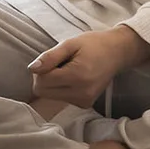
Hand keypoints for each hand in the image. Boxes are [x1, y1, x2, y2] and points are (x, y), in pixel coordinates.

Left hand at [27, 25, 149, 108]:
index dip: (41, 69)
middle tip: (59, 63)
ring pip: (50, 96)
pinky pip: (61, 98)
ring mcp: (84, 101)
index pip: (41, 82)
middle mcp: (81, 94)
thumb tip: (32, 69)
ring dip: (53, 82)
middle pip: (43, 92)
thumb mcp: (70, 44)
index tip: (52, 59)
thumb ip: (50, 57)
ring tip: (68, 68)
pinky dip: (62, 87)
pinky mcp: (85, 104)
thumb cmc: (93, 44)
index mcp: (77, 77)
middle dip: (44, 77)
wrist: (117, 53)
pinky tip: (74, 77)